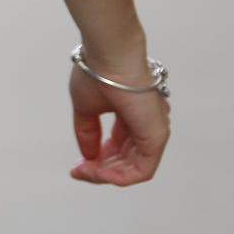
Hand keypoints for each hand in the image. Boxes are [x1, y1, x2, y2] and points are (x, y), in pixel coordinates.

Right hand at [68, 63, 169, 185]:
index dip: (97, 158)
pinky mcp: (156, 137)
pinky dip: (119, 177)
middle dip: (100, 170)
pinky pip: (142, 171)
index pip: (118, 146)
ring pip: (133, 169)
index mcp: (131, 114)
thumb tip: (87, 155)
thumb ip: (88, 132)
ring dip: (106, 175)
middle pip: (125, 160)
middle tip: (78, 171)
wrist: (111, 56)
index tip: (76, 165)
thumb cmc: (98, 72)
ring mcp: (154, 131)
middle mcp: (146, 124)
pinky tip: (98, 172)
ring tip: (84, 171)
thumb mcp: (86, 107)